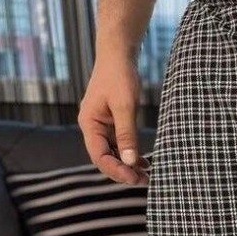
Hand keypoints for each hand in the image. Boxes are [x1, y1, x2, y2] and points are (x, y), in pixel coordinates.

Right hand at [78, 52, 149, 185]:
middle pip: (105, 159)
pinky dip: (131, 155)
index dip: (116, 171)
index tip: (134, 178)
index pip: (99, 156)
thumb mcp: (125, 105)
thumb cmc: (119, 75)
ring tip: (147, 176)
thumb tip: (130, 162)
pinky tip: (144, 163)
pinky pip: (120, 145)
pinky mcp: (112, 124)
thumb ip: (126, 134)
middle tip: (144, 181)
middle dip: (123, 172)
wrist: (118, 54)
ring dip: (128, 166)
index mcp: (89, 124)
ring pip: (113, 154)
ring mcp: (102, 127)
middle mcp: (93, 128)